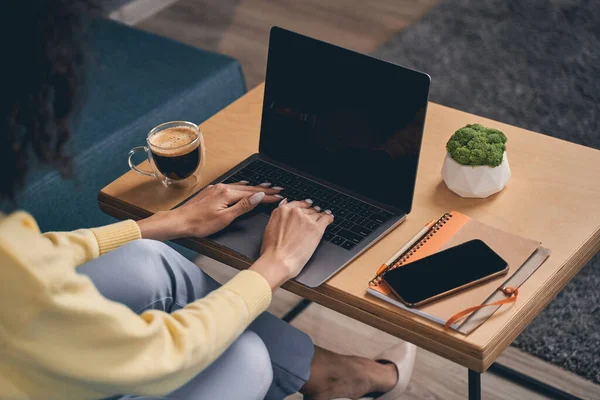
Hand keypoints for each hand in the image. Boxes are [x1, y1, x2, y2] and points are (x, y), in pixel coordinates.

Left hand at [137, 182, 281, 240]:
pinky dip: (242, 186)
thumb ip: (243, 206)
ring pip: (240, 186)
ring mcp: (216, 189)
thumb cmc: (200, 224)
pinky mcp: (211, 191)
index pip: (253, 195)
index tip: (279, 196)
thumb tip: (258, 197)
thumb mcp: (225, 218)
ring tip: (266, 185)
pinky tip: (243, 185)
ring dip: (254, 187)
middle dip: (265, 189)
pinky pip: (231, 186)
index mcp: (228, 193)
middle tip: (278, 189)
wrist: (179, 221)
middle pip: (249, 188)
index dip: (268, 196)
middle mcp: (223, 188)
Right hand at [249, 199, 333, 288]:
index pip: (297, 203)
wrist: (279, 261)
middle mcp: (295, 212)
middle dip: (311, 212)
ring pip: (317, 213)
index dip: (304, 205)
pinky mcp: (316, 228)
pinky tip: (330, 219)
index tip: (307, 206)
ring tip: (323, 216)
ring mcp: (306, 219)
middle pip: (308, 209)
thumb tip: (284, 207)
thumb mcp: (269, 227)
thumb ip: (278, 216)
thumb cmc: (272, 250)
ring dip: (320, 215)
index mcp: (282, 211)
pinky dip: (329, 218)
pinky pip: (326, 218)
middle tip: (314, 216)